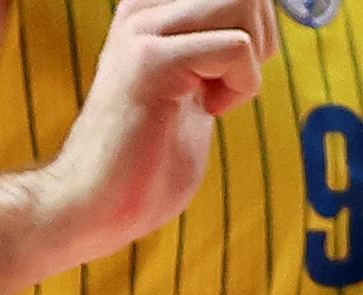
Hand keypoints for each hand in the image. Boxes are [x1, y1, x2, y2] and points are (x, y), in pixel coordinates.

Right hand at [33, 0, 277, 264]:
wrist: (96, 207)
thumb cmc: (146, 163)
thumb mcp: (196, 89)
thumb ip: (221, 52)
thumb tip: (265, 27)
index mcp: (152, 8)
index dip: (255, 26)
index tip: (226, 72)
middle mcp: (143, 7)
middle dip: (262, 38)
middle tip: (228, 85)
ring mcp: (143, 29)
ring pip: (242, 3)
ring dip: (250, 61)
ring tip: (215, 98)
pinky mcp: (151, 61)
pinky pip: (237, 47)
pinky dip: (241, 87)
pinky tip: (208, 112)